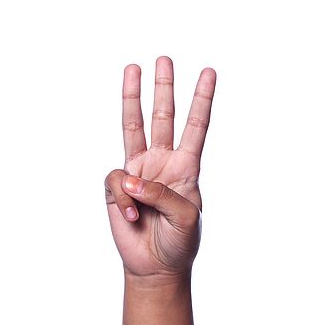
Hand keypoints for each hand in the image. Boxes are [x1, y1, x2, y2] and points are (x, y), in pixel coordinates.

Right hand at [104, 56, 215, 278]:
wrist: (156, 266)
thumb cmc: (180, 241)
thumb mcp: (186, 217)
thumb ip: (163, 194)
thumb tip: (132, 178)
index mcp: (188, 166)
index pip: (197, 126)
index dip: (203, 100)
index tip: (209, 72)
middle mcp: (163, 162)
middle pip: (164, 117)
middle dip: (164, 88)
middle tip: (164, 58)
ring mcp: (138, 171)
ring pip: (133, 127)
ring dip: (133, 98)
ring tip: (133, 67)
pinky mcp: (117, 187)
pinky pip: (116, 181)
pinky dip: (123, 199)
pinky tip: (133, 217)